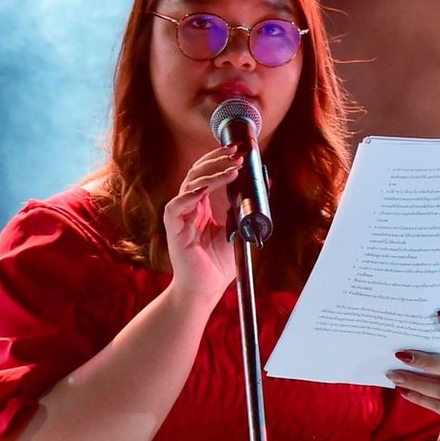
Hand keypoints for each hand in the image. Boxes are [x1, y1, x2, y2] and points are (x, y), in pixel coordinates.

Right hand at [163, 145, 242, 299]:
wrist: (206, 290)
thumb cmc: (219, 264)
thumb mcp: (241, 229)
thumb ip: (249, 206)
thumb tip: (266, 183)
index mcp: (201, 207)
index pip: (206, 174)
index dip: (220, 160)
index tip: (238, 151)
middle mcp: (188, 208)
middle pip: (197, 173)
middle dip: (217, 159)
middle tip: (236, 152)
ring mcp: (180, 218)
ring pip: (189, 184)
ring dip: (210, 173)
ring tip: (231, 167)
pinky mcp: (174, 230)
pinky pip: (176, 207)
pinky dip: (189, 195)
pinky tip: (204, 188)